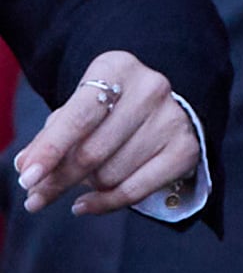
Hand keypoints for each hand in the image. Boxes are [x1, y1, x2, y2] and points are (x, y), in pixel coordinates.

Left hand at [15, 53, 198, 217]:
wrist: (156, 109)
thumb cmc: (105, 111)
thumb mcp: (76, 111)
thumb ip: (49, 137)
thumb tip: (26, 165)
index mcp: (118, 68)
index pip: (79, 117)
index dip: (50, 150)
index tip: (27, 177)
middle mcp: (151, 88)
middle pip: (93, 151)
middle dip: (59, 180)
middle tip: (35, 199)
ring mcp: (172, 118)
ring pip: (110, 174)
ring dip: (86, 186)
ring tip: (82, 179)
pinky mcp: (186, 147)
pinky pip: (135, 190)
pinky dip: (105, 203)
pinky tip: (86, 204)